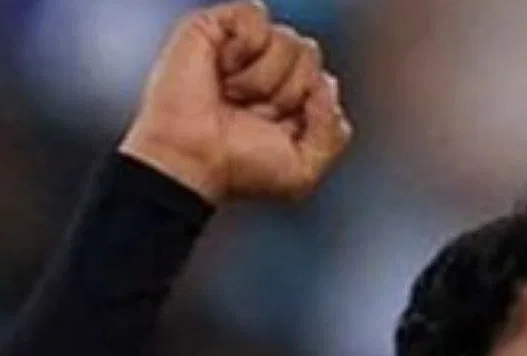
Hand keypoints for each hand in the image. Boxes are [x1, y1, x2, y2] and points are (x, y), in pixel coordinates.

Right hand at [119, 1, 351, 204]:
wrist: (192, 159)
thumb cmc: (240, 168)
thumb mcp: (305, 169)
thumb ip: (335, 133)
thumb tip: (326, 82)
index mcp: (293, 100)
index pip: (326, 83)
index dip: (309, 109)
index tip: (278, 133)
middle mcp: (271, 69)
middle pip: (312, 55)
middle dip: (289, 93)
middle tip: (253, 114)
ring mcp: (244, 47)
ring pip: (290, 39)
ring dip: (265, 78)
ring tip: (234, 96)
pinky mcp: (217, 26)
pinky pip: (257, 14)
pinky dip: (245, 46)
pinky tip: (223, 69)